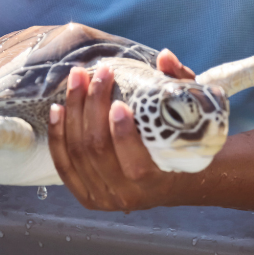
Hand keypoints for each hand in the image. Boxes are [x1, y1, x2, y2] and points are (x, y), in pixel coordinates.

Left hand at [47, 50, 194, 210]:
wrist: (182, 181)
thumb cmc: (189, 144)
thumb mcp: (195, 115)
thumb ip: (182, 85)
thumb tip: (165, 56)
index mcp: (157, 182)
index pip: (136, 163)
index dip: (123, 133)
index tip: (119, 102)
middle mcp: (127, 196)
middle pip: (97, 149)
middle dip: (92, 106)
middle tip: (97, 73)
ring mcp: (103, 198)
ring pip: (77, 153)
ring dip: (73, 111)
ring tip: (76, 79)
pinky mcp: (86, 195)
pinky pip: (63, 165)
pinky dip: (58, 135)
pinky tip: (57, 109)